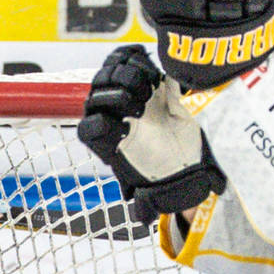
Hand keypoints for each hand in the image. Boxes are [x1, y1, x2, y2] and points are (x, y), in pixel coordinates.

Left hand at [77, 46, 225, 216]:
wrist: (185, 155)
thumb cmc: (166, 174)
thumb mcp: (156, 192)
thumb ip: (147, 203)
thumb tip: (145, 217)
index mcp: (106, 143)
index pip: (89, 127)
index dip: (102, 123)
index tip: (127, 127)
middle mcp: (109, 116)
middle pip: (98, 94)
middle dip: (118, 93)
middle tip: (143, 101)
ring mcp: (123, 94)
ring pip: (111, 73)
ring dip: (129, 74)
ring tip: (150, 86)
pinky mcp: (141, 78)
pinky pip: (128, 58)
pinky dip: (135, 56)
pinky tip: (147, 61)